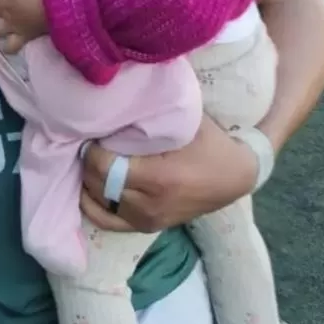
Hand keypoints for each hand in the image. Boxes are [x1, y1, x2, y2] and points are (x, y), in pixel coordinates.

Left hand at [80, 117, 257, 232]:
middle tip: (88, 143)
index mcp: (159, 179)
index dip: (92, 150)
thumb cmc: (208, 143)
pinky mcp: (148, 227)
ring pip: (99, 203)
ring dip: (89, 181)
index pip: (105, 168)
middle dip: (88, 163)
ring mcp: (149, 220)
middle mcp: (150, 205)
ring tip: (90, 160)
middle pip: (98, 185)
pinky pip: (107, 222)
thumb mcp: (183, 121)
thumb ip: (149, 113)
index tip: (93, 134)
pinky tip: (89, 186)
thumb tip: (116, 96)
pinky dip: (93, 204)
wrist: (234, 177)